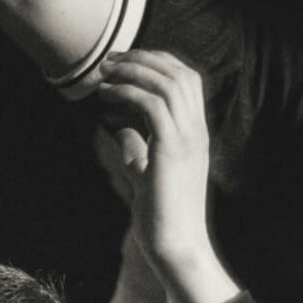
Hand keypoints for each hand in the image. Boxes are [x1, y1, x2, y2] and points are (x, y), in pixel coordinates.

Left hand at [97, 50, 210, 268]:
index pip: (187, 80)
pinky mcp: (172, 150)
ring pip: (169, 84)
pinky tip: (108, 95)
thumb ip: (140, 149)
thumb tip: (121, 131)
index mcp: (195, 132)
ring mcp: (188, 139)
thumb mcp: (147, 173)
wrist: (177, 243)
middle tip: (111, 60)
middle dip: (144, 58)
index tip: (126, 62)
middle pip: (180, 74)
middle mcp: (196, 130)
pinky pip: (154, 106)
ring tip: (106, 72)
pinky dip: (129, 92)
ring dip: (135, 71)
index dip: (159, 62)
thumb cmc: (162, 214)